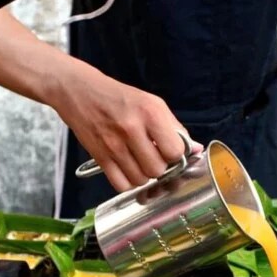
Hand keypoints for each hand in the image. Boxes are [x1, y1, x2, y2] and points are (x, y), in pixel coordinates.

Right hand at [49, 58, 201, 190]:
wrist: (79, 91)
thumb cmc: (119, 98)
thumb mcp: (151, 103)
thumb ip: (174, 128)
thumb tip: (196, 149)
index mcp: (150, 112)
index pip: (175, 151)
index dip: (175, 155)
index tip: (169, 151)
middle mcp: (132, 128)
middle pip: (157, 169)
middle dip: (159, 168)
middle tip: (152, 157)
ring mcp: (114, 145)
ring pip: (140, 180)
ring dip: (143, 176)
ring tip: (138, 162)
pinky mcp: (99, 157)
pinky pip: (121, 185)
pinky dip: (127, 183)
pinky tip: (127, 170)